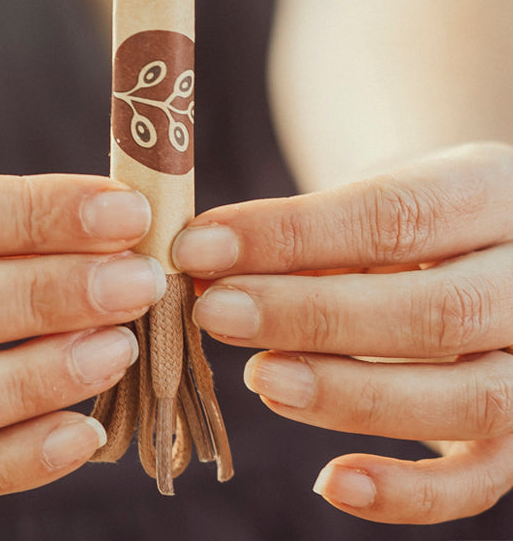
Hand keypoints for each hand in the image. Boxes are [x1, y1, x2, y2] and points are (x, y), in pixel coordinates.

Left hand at [173, 143, 512, 523]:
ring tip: (259, 378)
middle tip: (216, 312)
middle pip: (435, 309)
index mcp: (493, 192)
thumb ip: (304, 236)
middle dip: (311, 316)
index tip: (200, 248)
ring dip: (349, 395)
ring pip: (467, 398)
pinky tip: (332, 482)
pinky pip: (481, 478)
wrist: (476, 238)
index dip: (290, 234)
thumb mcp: (372, 197)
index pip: (395, 214)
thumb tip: (208, 268)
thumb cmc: (409, 216)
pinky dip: (409, 492)